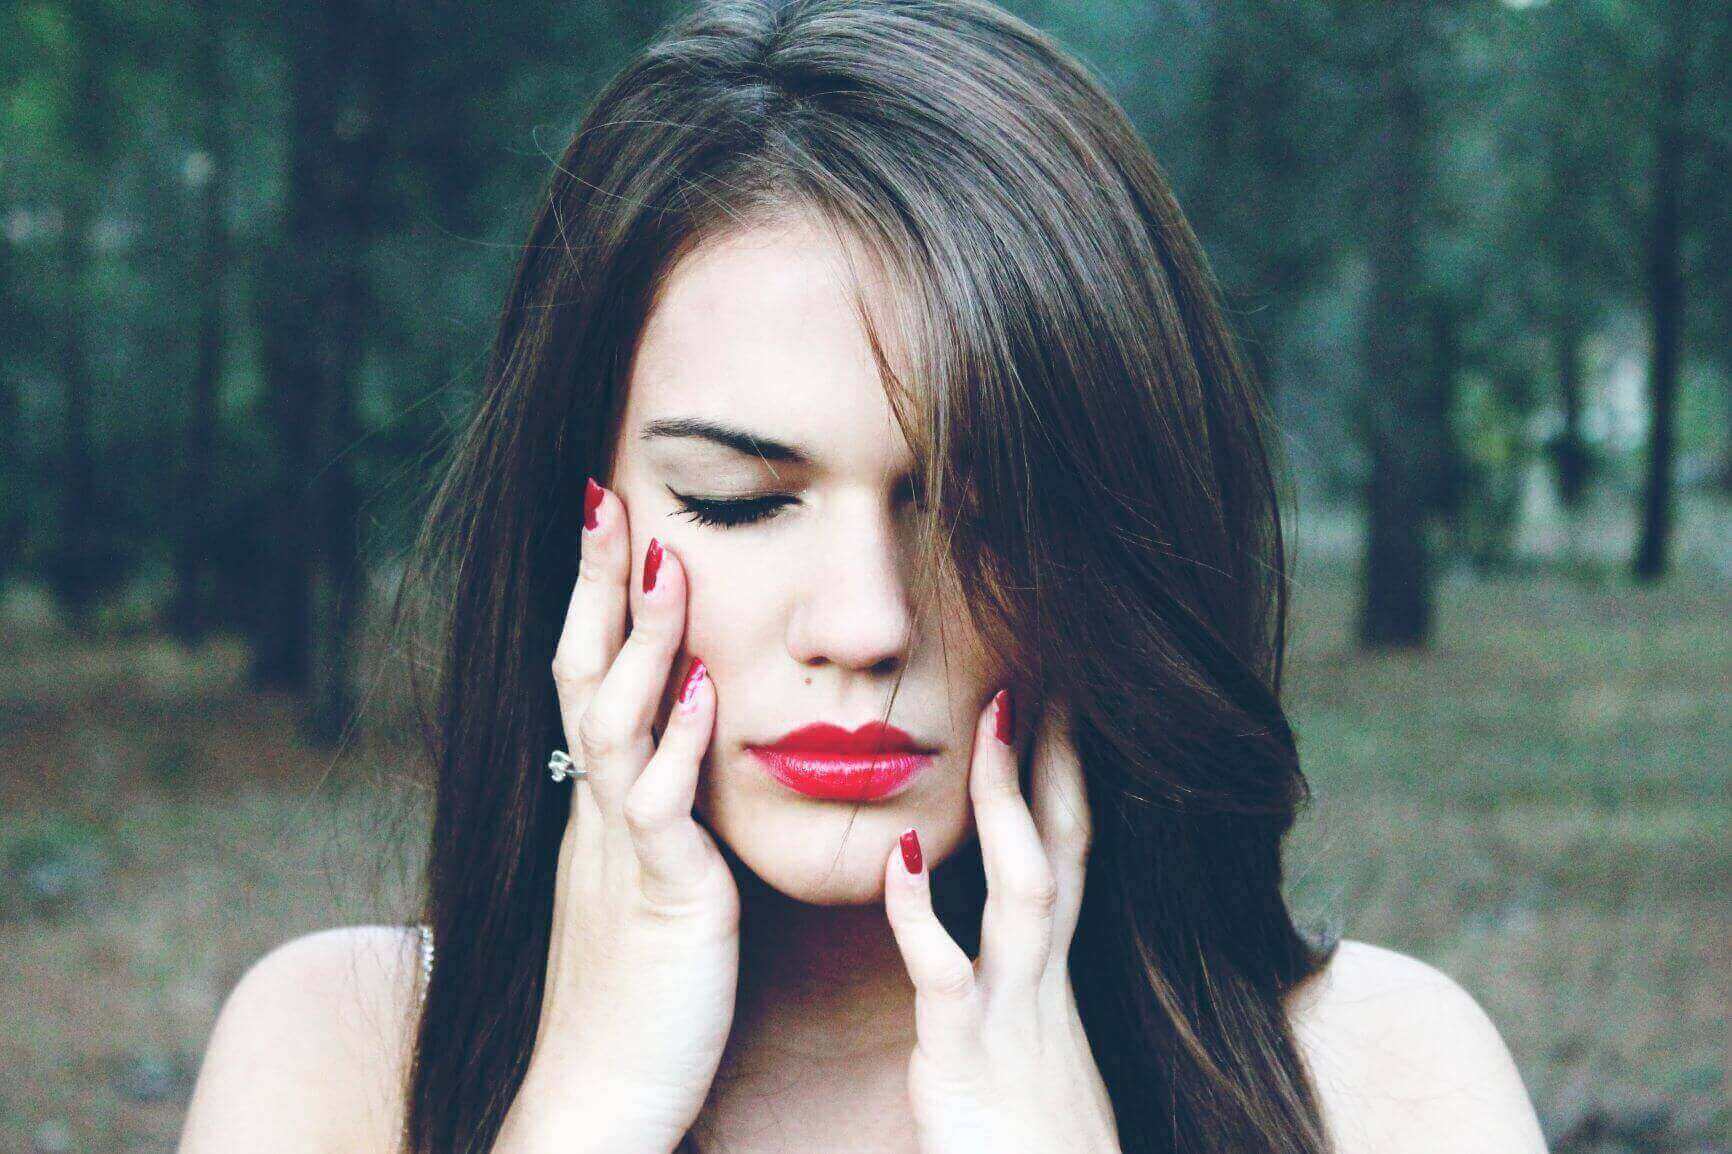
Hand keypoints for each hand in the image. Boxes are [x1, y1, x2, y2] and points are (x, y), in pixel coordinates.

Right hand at [498, 479, 739, 1153]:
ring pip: (613, 725)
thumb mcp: (648, 881)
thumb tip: (687, 740)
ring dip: (640, 642)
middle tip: (608, 496)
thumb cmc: (636, 995)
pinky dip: (678, 746)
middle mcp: (599, 813)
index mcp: (601, 805)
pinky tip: (701, 692)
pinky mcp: (661, 900)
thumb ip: (660, 811)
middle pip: (582, 676)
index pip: (586, 677)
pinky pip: (661, 810)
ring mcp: (623, 852)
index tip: (608, 517)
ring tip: (667, 562)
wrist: (600, 1098)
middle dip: (594, 585)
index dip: (592, 598)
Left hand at [882, 690, 1118, 1153]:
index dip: (1064, 775)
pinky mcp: (968, 1059)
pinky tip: (898, 856)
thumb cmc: (1033, 1145)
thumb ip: (1011, 991)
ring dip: (1009, 805)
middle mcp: (1045, 980)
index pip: (1067, 852)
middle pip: (1063, 846)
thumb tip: (992, 950)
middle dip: (1058, 760)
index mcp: (1051, 975)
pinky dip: (922, 911)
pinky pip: (946, 975)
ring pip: (1025, 889)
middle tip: (1040, 672)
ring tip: (992, 725)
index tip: (1056, 702)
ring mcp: (1013, 1013)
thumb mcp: (1032, 1052)